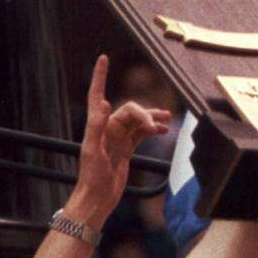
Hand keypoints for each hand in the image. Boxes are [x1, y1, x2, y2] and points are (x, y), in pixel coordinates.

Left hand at [67, 55, 170, 230]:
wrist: (97, 198)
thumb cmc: (91, 177)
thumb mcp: (93, 152)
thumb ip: (97, 127)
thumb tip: (105, 102)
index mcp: (97, 126)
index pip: (97, 95)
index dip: (100, 76)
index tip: (103, 58)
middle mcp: (107, 129)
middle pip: (129, 110)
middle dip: (144, 114)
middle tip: (155, 124)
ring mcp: (117, 138)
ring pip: (137, 121)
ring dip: (151, 118)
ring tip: (166, 119)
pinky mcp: (125, 149)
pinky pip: (141, 134)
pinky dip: (151, 130)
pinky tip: (162, 131)